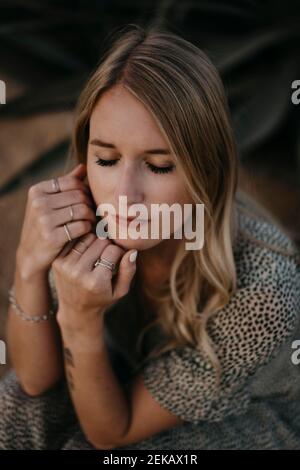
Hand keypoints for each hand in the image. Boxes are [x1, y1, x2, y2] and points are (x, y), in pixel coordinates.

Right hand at [17, 163, 95, 279]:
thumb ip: (66, 184)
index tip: (87, 200)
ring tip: (91, 221)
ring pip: (83, 210)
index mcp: (37, 191)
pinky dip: (89, 228)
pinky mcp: (52, 237)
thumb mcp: (49, 202)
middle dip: (90, 204)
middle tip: (92, 212)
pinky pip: (82, 226)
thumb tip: (83, 168)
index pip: (73, 182)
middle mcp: (39, 203)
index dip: (85, 190)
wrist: (31, 253)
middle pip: (80, 196)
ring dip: (91, 216)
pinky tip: (87, 231)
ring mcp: (44, 220)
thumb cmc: (44, 223)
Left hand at [51, 233, 137, 332]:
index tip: (119, 257)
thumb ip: (128, 271)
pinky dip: (83, 242)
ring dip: (95, 242)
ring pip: (87, 238)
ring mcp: (65, 266)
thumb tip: (132, 250)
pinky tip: (87, 251)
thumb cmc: (102, 298)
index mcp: (95, 282)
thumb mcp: (120, 291)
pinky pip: (75, 241)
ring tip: (98, 252)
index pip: (113, 250)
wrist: (75, 310)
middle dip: (108, 245)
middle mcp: (78, 273)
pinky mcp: (57, 261)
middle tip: (108, 254)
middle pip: (100, 241)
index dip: (119, 251)